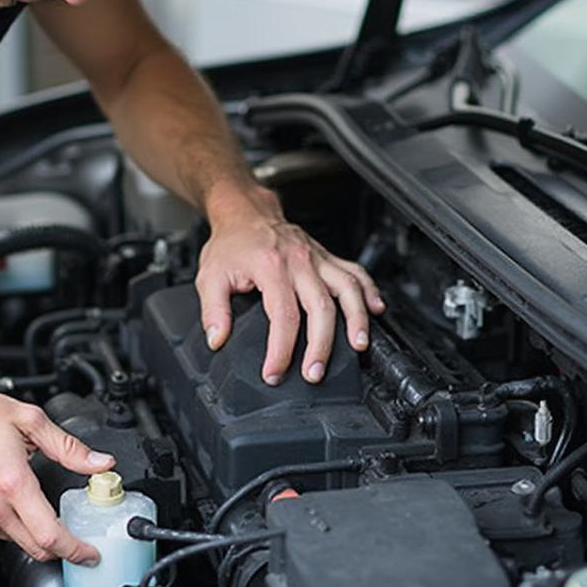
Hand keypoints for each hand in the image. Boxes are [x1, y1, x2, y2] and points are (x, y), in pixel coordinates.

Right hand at [0, 390, 114, 562]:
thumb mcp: (27, 420)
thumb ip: (68, 447)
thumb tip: (99, 462)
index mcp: (13, 483)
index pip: (51, 535)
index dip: (76, 550)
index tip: (90, 554)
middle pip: (37, 549)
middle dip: (64, 551)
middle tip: (80, 544)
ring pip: (18, 542)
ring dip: (38, 537)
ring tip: (50, 518)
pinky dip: (16, 528)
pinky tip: (20, 508)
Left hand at [196, 186, 384, 383]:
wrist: (245, 213)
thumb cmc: (231, 244)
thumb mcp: (210, 276)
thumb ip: (213, 311)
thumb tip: (217, 340)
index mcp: (271, 266)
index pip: (283, 315)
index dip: (281, 350)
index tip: (274, 372)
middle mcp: (299, 261)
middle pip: (321, 307)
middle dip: (321, 346)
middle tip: (314, 373)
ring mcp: (317, 258)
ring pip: (348, 288)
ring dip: (356, 320)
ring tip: (359, 346)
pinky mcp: (327, 257)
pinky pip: (356, 273)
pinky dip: (370, 291)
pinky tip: (376, 311)